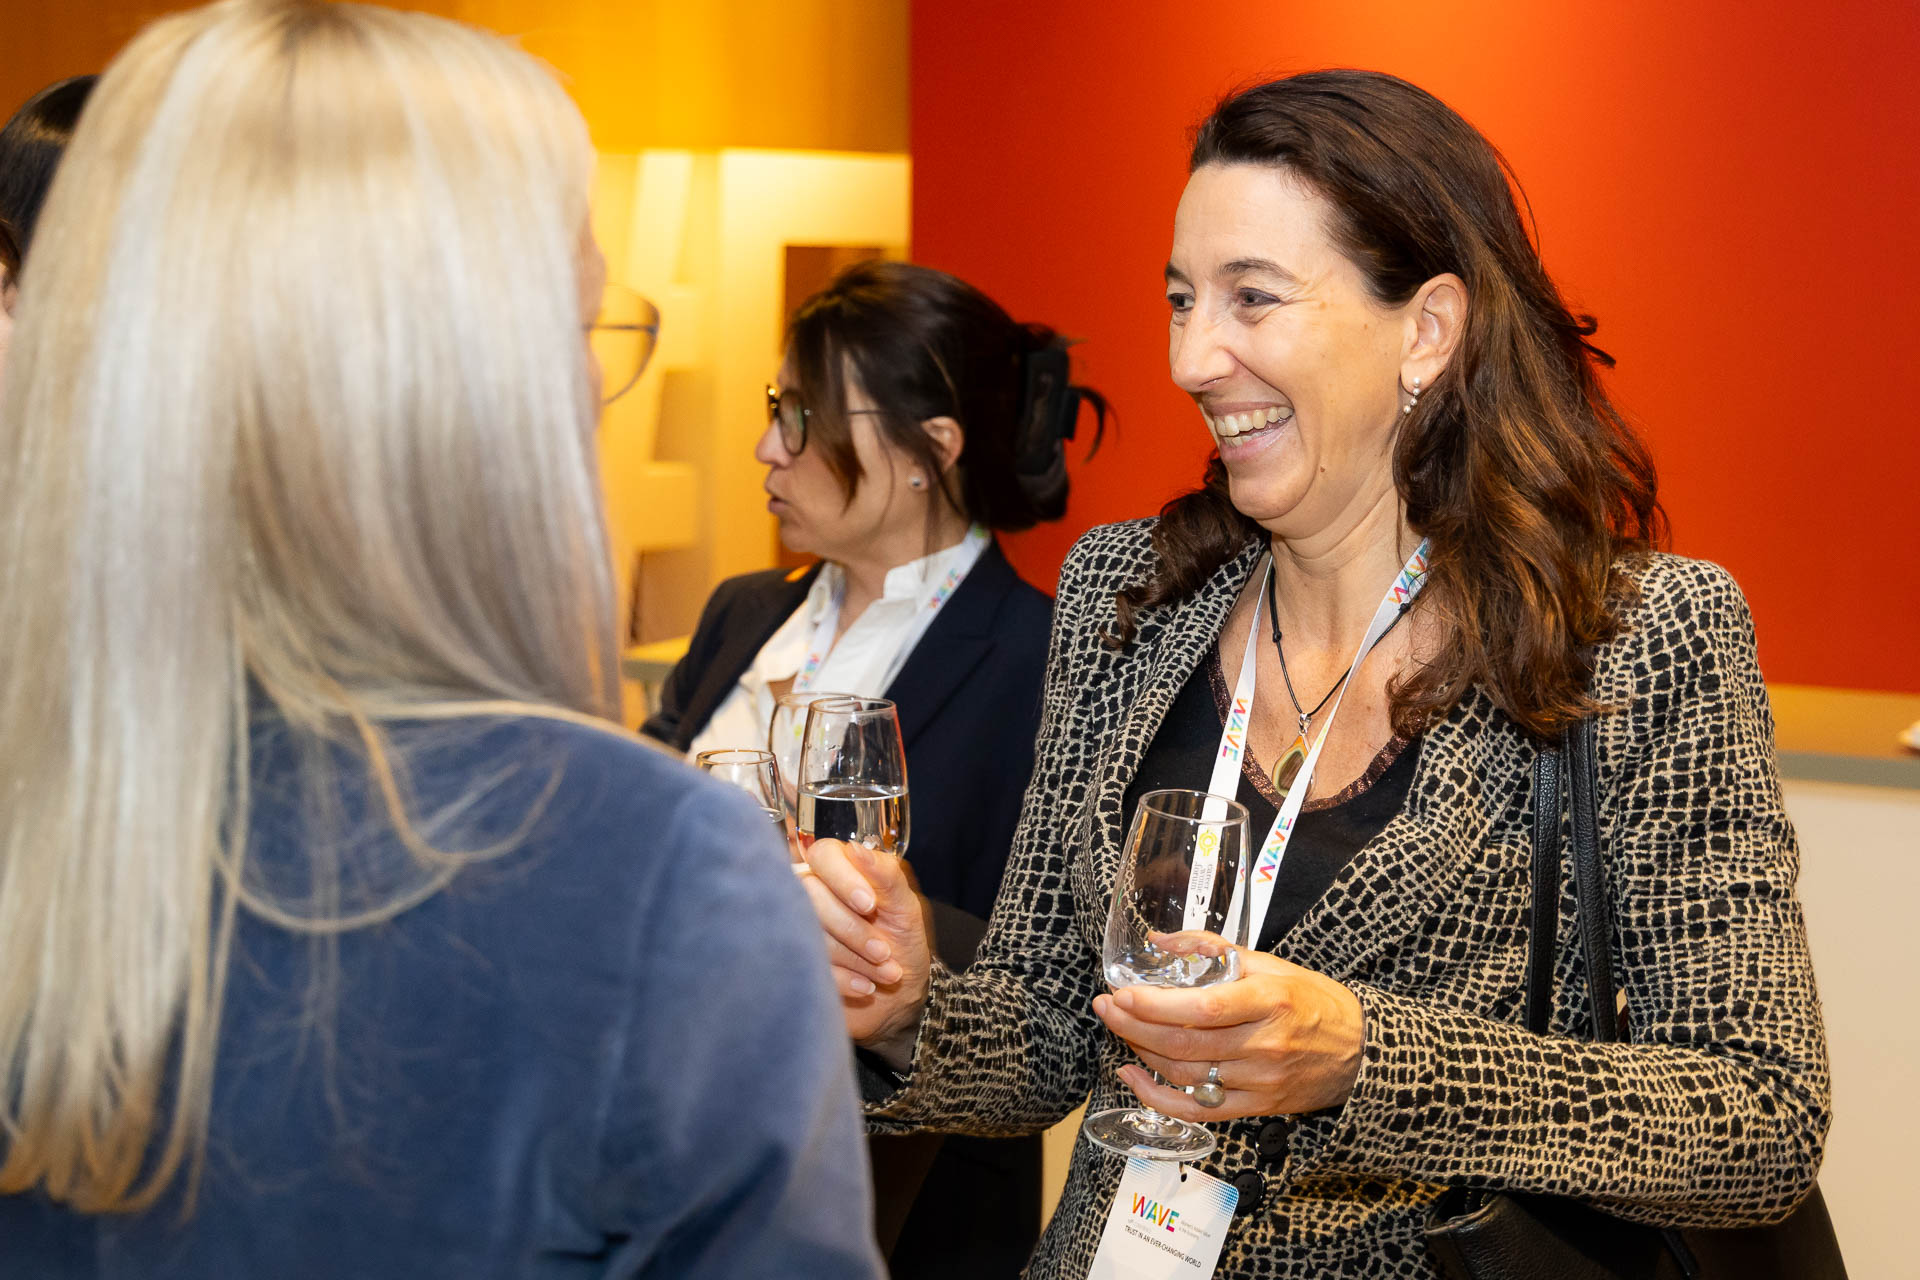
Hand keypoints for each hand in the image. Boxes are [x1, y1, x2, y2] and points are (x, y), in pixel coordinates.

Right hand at [799, 837, 933, 1068]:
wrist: (898, 998)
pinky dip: (844, 980)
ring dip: (855, 958)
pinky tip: (865, 986)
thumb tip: (856, 848)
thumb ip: (886, 875)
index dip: (843, 878)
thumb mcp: (905, 908)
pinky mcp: (792, 961)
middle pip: (811, 895)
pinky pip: (806, 964)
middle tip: (884, 951)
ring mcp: (796, 928)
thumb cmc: (901, 943)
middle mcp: (810, 893)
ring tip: (885, 971)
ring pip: (809, 933)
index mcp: (838, 871)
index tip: (868, 905)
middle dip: (854, 929)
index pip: (822, 854)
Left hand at [1092, 931, 1364, 1122]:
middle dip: (1133, 1026)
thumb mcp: (1272, 964)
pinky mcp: (1255, 1107)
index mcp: (1269, 1002)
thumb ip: (1214, 949)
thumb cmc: (1314, 1002)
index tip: (1122, 993)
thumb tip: (1160, 940)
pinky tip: (1132, 1076)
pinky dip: (1157, 1097)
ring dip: (1142, 1052)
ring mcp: (1259, 1081)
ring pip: (1185, 1074)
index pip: (1203, 1009)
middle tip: (1105, 1007)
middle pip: (1184, 1044)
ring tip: (1120, 1028)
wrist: (1361, 1052)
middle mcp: (1263, 1045)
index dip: (1155, 1005)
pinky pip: (1197, 1110)